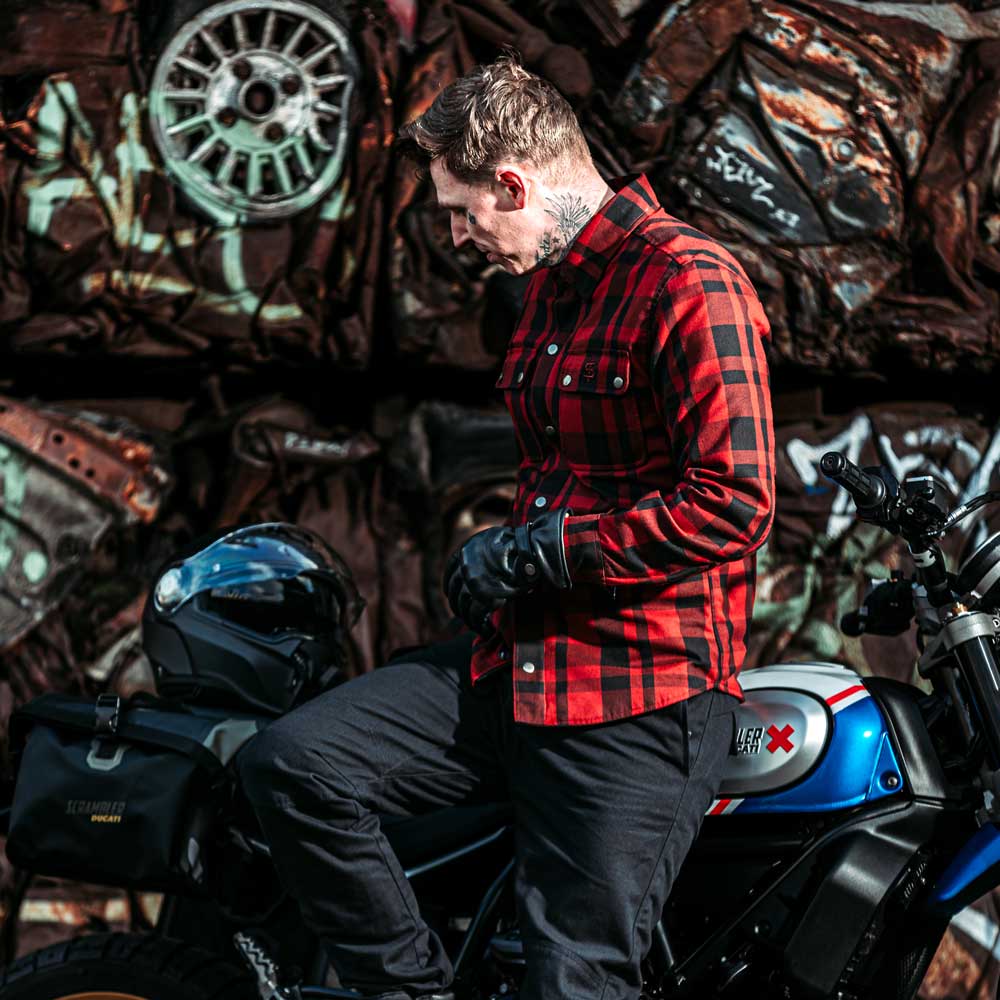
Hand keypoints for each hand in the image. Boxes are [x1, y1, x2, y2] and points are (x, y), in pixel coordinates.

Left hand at [444, 508, 571, 633]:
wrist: (531, 551)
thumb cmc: (520, 546)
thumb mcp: (496, 542)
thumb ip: (485, 554)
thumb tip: (485, 568)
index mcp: (467, 550)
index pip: (450, 570)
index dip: (449, 585)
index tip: (450, 593)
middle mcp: (466, 564)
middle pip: (454, 591)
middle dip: (457, 604)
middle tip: (462, 613)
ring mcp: (472, 580)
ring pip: (463, 605)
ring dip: (468, 617)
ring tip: (476, 624)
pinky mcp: (483, 595)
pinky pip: (475, 614)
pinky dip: (479, 624)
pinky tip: (485, 629)